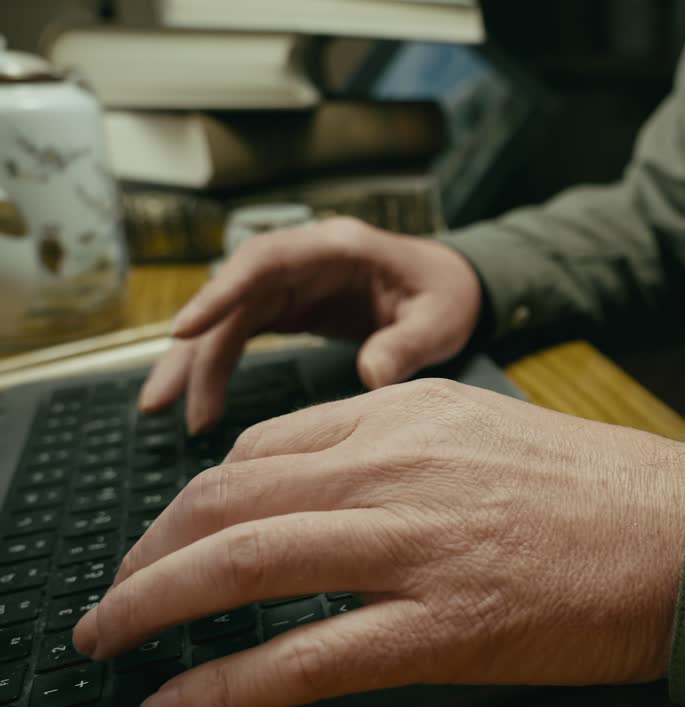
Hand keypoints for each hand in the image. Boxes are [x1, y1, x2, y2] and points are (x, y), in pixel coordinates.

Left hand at [73, 379, 684, 706]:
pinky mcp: (442, 626)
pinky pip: (299, 658)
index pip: (264, 448)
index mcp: (410, 414)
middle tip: (115, 596)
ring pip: (241, 564)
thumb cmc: (605, 489)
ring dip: (151, 606)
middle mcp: (398, 465)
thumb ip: (406, 449)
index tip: (176, 535)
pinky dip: (219, 687)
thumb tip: (333, 490)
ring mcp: (416, 544)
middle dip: (148, 550)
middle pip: (227, 498)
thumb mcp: (491, 432)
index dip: (197, 499)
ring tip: (108, 639)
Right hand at [141, 217, 483, 432]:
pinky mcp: (290, 306)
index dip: (220, 293)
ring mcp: (293, 282)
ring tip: (165, 413)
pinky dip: (218, 365)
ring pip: (227, 318)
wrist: (456, 287)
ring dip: (195, 363)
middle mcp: (304, 259)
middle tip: (159, 402)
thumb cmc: (448, 294)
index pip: (265, 261)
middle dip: (192, 346)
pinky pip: (240, 333)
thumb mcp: (441, 320)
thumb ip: (408, 344)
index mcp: (338, 247)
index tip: (183, 330)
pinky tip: (202, 401)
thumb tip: (371, 377)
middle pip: (232, 295)